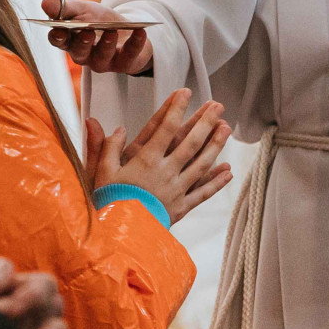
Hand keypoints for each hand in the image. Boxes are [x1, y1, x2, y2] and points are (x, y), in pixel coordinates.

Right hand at [43, 0, 152, 75]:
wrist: (126, 29)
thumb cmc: (99, 20)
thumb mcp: (84, 9)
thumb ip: (65, 8)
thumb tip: (45, 3)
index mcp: (71, 41)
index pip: (59, 42)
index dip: (58, 37)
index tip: (59, 30)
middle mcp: (85, 55)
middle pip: (79, 53)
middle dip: (82, 43)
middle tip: (86, 31)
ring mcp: (105, 62)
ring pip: (102, 58)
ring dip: (106, 45)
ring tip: (112, 31)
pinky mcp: (125, 63)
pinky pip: (129, 56)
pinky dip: (135, 43)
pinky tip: (140, 31)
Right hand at [86, 90, 232, 223]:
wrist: (119, 236)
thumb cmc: (109, 201)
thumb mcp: (100, 171)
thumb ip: (104, 146)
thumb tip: (104, 124)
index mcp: (146, 160)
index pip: (165, 127)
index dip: (176, 108)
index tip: (185, 92)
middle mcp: (166, 171)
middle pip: (191, 142)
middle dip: (205, 121)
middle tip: (217, 105)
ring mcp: (176, 189)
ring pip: (201, 164)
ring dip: (216, 145)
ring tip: (226, 128)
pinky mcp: (181, 207)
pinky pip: (203, 193)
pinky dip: (216, 182)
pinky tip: (228, 171)